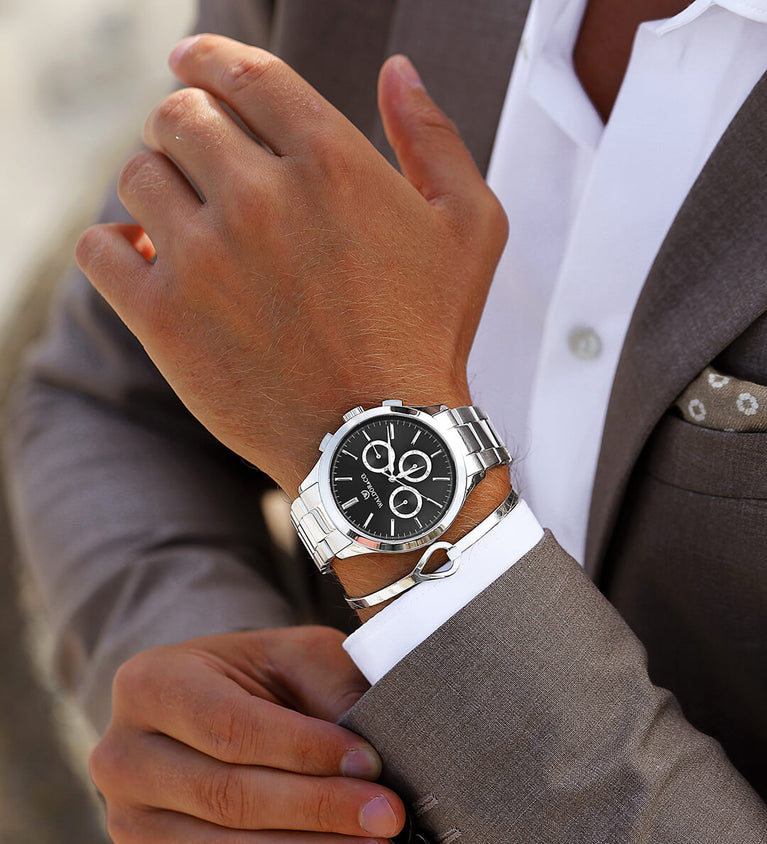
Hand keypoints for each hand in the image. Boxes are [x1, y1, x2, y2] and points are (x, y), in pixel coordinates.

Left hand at [75, 34, 507, 497]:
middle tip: (191, 149)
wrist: (383, 443)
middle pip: (179, 115)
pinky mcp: (165, 319)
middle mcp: (261, 197)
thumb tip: (397, 70)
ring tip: (176, 213)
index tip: (191, 62)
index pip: (242, 72)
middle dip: (182, 122)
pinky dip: (111, 244)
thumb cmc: (429, 337)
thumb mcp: (471, 229)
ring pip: (136, 175)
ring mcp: (206, 259)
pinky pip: (99, 249)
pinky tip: (139, 256)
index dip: (208, 58)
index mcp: (331, 161)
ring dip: (153, 183)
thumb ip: (436, 138)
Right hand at [89, 627, 404, 843]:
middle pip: (227, 798)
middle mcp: (124, 760)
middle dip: (319, 809)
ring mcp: (132, 828)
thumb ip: (330, 688)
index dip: (304, 751)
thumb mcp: (294, 654)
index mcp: (150, 686)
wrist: (213, 706)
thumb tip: (372, 756)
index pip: (229, 728)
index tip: (368, 762)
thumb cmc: (257, 677)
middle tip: (386, 813)